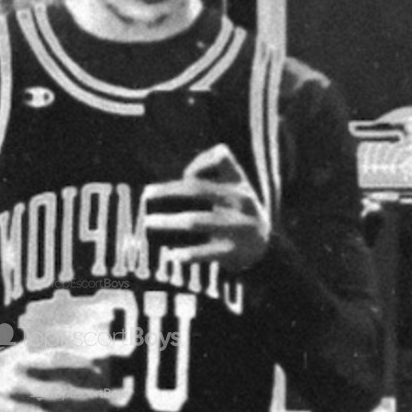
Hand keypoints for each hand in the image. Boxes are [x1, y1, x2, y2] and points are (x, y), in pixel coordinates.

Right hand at [0, 340, 110, 411]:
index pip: (52, 360)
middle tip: (115, 397)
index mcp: (21, 364)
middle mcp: (19, 386)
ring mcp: (16, 409)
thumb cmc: (4, 369)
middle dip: (89, 396)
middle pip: (59, 392)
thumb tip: (82, 337)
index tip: (99, 364)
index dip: (76, 361)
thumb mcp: (18, 353)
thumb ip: (43, 348)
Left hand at [142, 143, 270, 271]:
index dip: (200, 162)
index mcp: (238, 182)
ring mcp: (238, 226)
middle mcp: (240, 200)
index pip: (221, 157)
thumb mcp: (233, 189)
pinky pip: (205, 251)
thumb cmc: (237, 213)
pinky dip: (186, 253)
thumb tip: (164, 192)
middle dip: (168, 192)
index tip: (186, 176)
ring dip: (168, 221)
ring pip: (195, 221)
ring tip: (148, 223)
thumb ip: (207, 181)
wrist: (265, 247)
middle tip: (145, 196)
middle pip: (197, 189)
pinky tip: (171, 254)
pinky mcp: (233, 250)